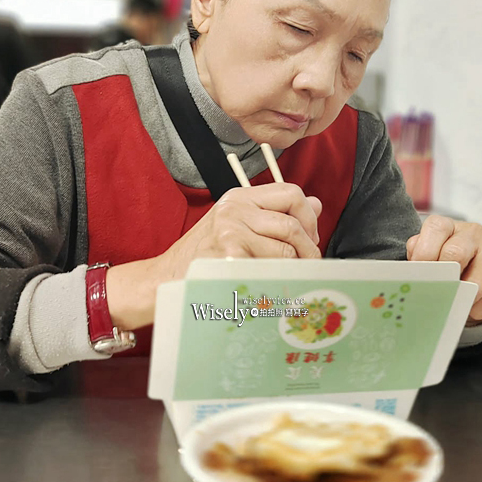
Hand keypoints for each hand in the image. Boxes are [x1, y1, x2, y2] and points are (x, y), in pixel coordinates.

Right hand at [163, 183, 322, 279]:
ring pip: (285, 252)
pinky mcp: (229, 256)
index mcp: (240, 197)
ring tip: (285, 280)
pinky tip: (266, 289)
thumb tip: (316, 205)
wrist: (166, 277)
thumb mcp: (237, 224)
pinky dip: (274, 284)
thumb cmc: (203, 255)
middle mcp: (235, 209)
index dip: (308, 217)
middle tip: (308, 266)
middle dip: (308, 251)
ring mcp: (230, 231)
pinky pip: (270, 271)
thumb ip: (274, 214)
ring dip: (292, 271)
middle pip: (292, 226)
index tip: (310, 238)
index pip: (291, 192)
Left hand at [406, 215, 481, 325]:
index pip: (436, 229)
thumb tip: (412, 273)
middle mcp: (472, 232)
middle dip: (446, 279)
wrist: (475, 277)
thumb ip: (418, 260)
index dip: (425, 254)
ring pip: (477, 280)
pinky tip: (476, 308)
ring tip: (458, 304)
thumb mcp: (428, 259)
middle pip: (456, 253)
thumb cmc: (446, 266)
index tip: (422, 276)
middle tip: (441, 295)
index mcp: (447, 226)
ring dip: (465, 298)